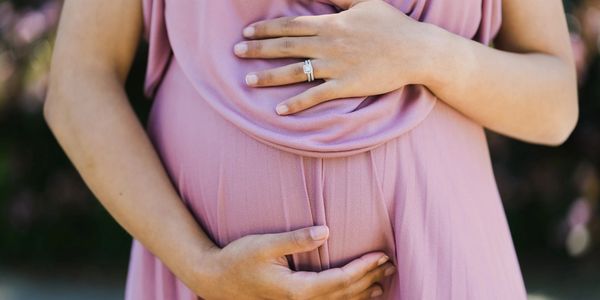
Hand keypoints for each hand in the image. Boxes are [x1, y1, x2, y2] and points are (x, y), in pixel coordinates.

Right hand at [192, 225, 395, 298]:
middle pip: (344, 294)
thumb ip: (296, 239)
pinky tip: (355, 295)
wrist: (214, 281)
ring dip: (362, 293)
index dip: (363, 268)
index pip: (340, 281)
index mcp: (296, 289)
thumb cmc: (237, 259)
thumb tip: (326, 231)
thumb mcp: (264, 245)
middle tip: (391, 264)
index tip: (381, 255)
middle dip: (369, 279)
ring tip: (383, 282)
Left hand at [233, 0, 436, 114]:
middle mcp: (328, 44)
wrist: (416, 50)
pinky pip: (316, 95)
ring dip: (269, 75)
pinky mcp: (346, 86)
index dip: (266, 28)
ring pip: (295, 71)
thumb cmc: (392, 25)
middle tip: (236, 52)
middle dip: (258, 49)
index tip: (246, 32)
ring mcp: (336, 66)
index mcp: (331, 24)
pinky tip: (278, 110)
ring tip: (247, 80)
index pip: (290, 25)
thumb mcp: (364, 2)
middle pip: (285, 46)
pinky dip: (297, 103)